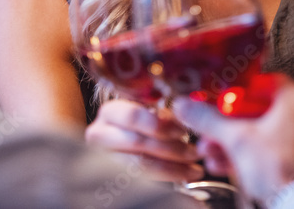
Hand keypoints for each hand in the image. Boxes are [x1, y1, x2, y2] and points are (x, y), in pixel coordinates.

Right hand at [84, 98, 203, 182]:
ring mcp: (102, 157)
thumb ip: (162, 118)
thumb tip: (185, 117)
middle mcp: (99, 134)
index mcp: (110, 112)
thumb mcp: (151, 117)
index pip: (132, 116)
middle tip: (194, 152)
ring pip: (139, 164)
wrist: (125, 151)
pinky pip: (141, 180)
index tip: (183, 131)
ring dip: (172, 167)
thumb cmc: (142, 129)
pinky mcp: (111, 176)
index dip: (159, 124)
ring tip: (193, 168)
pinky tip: (183, 175)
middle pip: (137, 142)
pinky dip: (166, 177)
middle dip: (171, 148)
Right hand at [172, 75, 293, 205]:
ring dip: (241, 144)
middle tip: (215, 136)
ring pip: (271, 134)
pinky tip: (238, 168)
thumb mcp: (237, 140)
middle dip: (232, 127)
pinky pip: (283, 151)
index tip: (221, 106)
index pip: (262, 83)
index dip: (236, 95)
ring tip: (220, 155)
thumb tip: (190, 108)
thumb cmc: (285, 173)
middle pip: (263, 112)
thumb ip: (209, 120)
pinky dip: (260, 157)